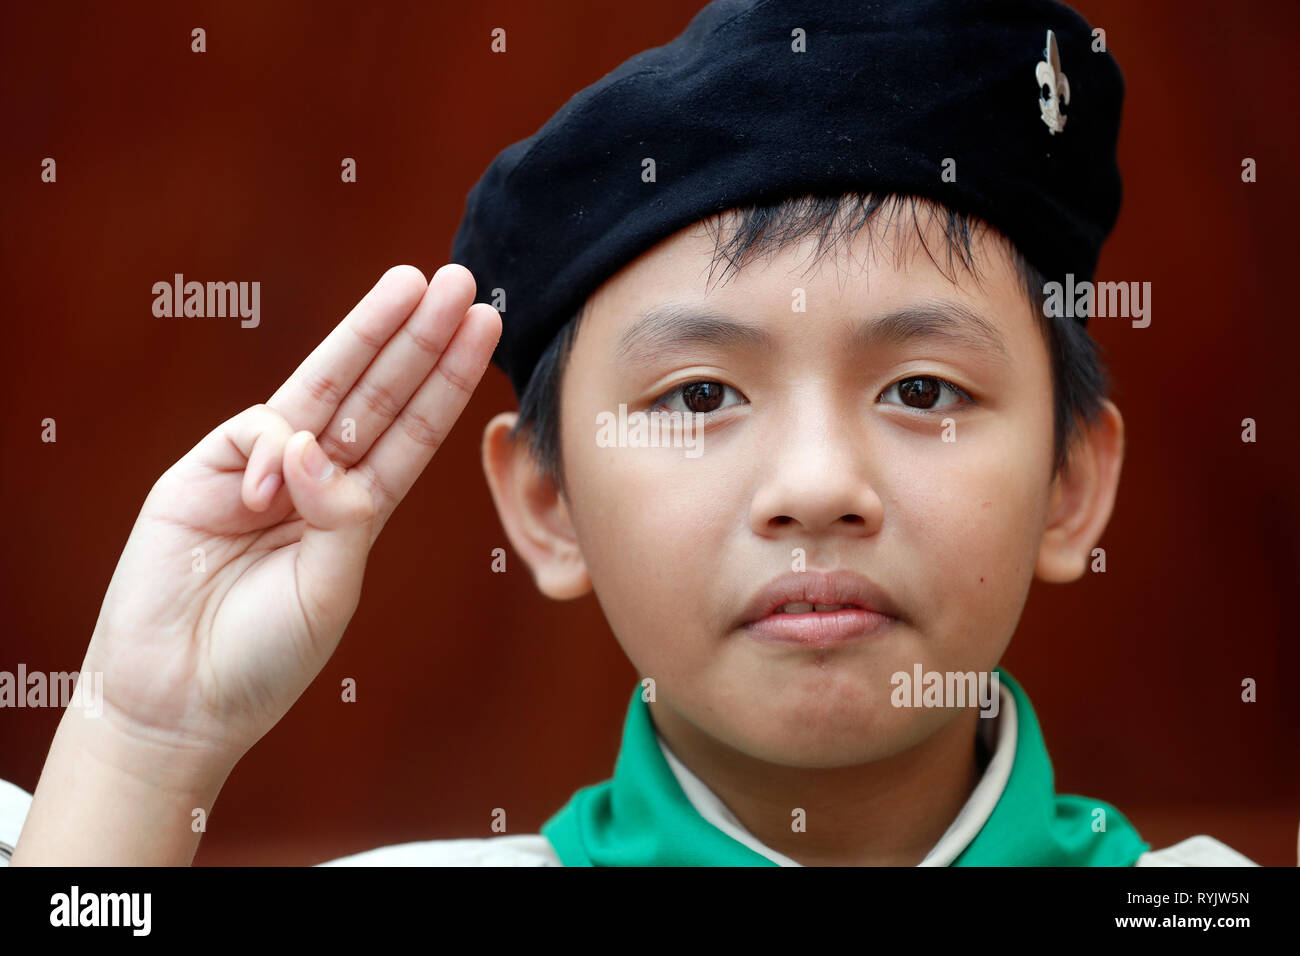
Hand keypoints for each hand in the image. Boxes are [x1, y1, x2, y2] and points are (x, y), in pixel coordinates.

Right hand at [84, 264, 499, 765]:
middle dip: (416, 337)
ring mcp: (260, 472)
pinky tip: (269, 486)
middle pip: (376, 395)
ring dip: (365, 337)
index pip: (413, 430)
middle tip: (459, 280)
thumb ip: (339, 516)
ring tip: (408, 285)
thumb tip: (313, 446)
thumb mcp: (329, 589)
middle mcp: (315, 480)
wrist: (177, 700)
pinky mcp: (202, 473)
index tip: (484, 328)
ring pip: (320, 390)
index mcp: (357, 510)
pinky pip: (253, 434)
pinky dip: (271, 449)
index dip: (447, 379)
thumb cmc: (264, 658)